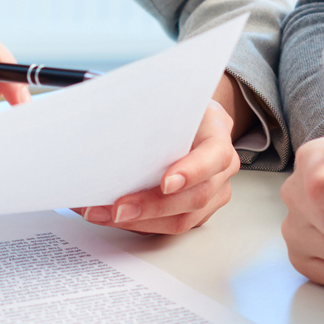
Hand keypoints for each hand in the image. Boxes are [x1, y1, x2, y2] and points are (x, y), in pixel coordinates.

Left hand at [79, 74, 241, 233]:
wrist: (192, 121)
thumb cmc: (178, 110)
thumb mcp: (170, 97)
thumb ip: (148, 104)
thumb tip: (103, 108)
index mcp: (217, 135)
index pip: (214, 156)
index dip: (192, 171)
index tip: (165, 183)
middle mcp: (221, 169)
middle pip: (194, 197)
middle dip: (152, 206)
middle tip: (118, 208)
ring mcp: (212, 194)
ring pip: (180, 219)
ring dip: (138, 221)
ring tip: (102, 214)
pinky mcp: (195, 212)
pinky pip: (168, 226)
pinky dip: (137, 224)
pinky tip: (108, 215)